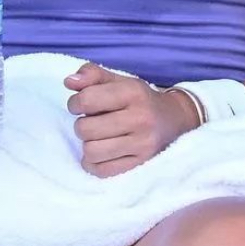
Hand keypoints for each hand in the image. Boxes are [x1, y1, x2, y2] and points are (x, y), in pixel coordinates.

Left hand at [65, 62, 199, 177]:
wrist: (176, 120)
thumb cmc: (139, 99)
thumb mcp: (118, 80)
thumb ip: (91, 75)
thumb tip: (69, 82)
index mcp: (133, 92)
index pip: (87, 100)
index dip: (75, 103)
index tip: (80, 106)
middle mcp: (141, 118)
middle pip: (85, 129)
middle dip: (81, 125)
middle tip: (91, 123)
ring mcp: (143, 144)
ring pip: (91, 151)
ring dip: (87, 145)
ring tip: (97, 138)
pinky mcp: (142, 164)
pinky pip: (102, 171)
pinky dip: (94, 163)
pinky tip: (100, 154)